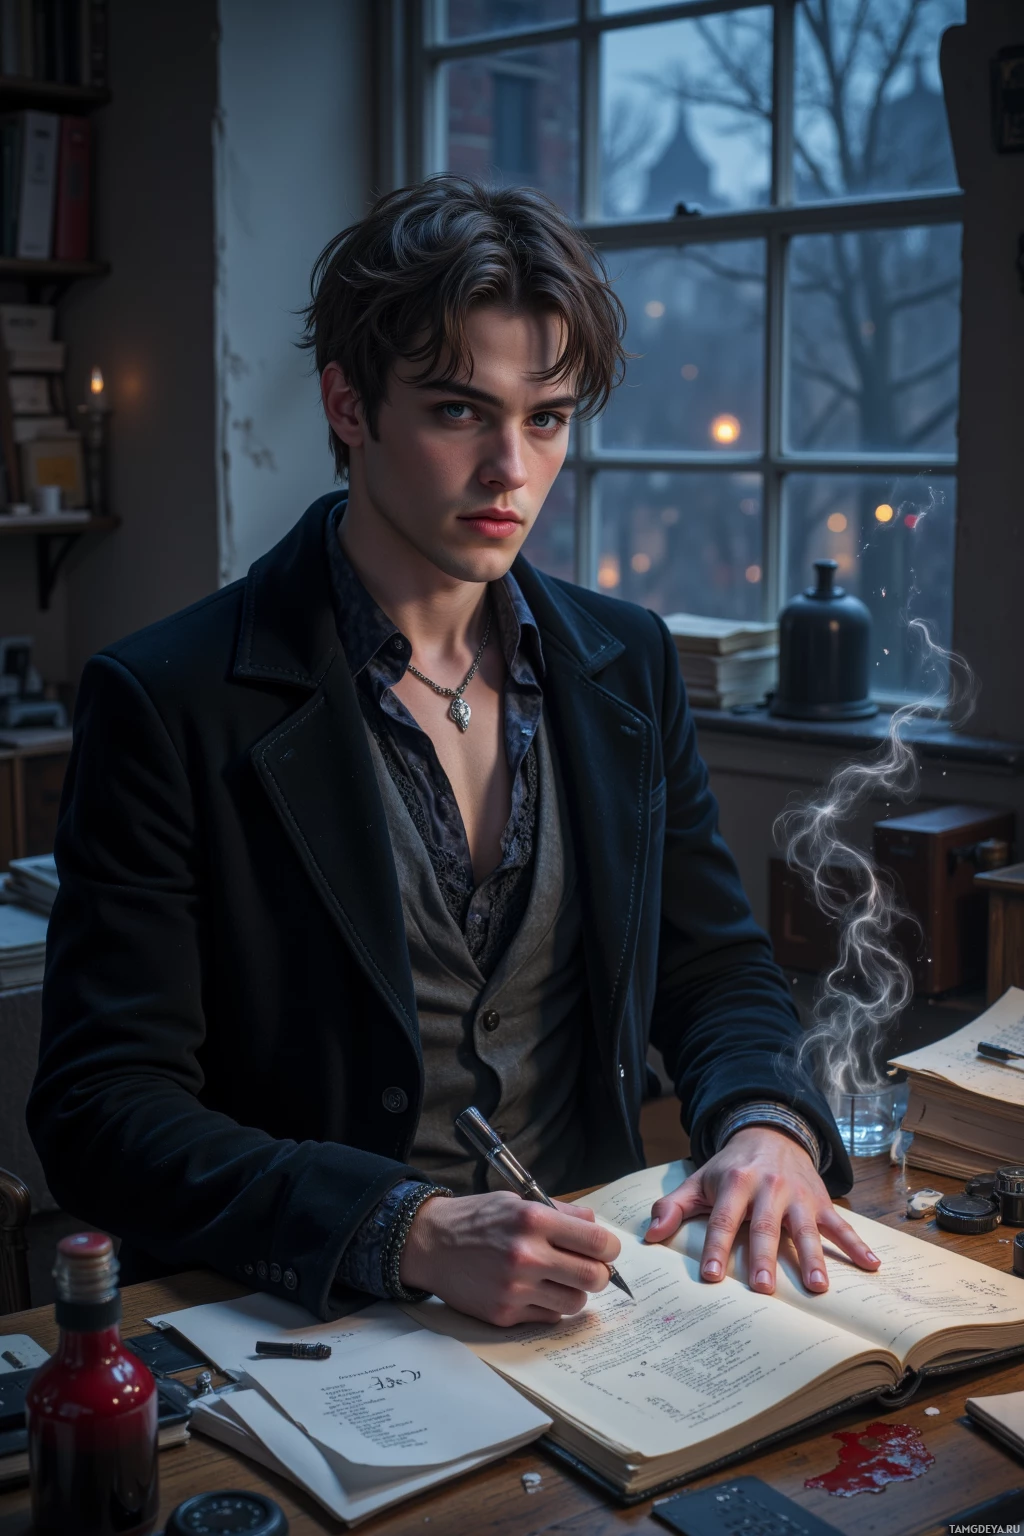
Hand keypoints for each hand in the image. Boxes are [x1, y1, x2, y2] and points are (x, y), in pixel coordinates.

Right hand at [400, 1191, 621, 1326]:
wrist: (431, 1244)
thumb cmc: (477, 1218)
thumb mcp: (518, 1201)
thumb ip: (561, 1213)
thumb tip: (596, 1227)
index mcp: (534, 1220)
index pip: (597, 1242)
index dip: (610, 1248)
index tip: (606, 1250)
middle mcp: (526, 1255)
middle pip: (593, 1277)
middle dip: (600, 1274)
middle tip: (590, 1268)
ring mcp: (515, 1289)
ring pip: (575, 1303)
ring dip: (574, 1291)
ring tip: (559, 1279)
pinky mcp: (504, 1314)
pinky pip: (549, 1317)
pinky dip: (550, 1305)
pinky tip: (535, 1290)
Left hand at [643, 1127, 879, 1295]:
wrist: (771, 1132)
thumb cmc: (730, 1168)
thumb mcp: (699, 1181)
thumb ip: (673, 1206)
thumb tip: (649, 1235)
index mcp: (735, 1183)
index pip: (723, 1219)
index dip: (715, 1247)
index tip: (710, 1275)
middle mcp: (769, 1188)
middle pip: (765, 1226)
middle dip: (764, 1257)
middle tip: (764, 1288)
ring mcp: (798, 1196)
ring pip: (805, 1228)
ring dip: (813, 1257)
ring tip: (817, 1286)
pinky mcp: (821, 1201)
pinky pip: (841, 1224)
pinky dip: (857, 1245)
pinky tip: (872, 1266)